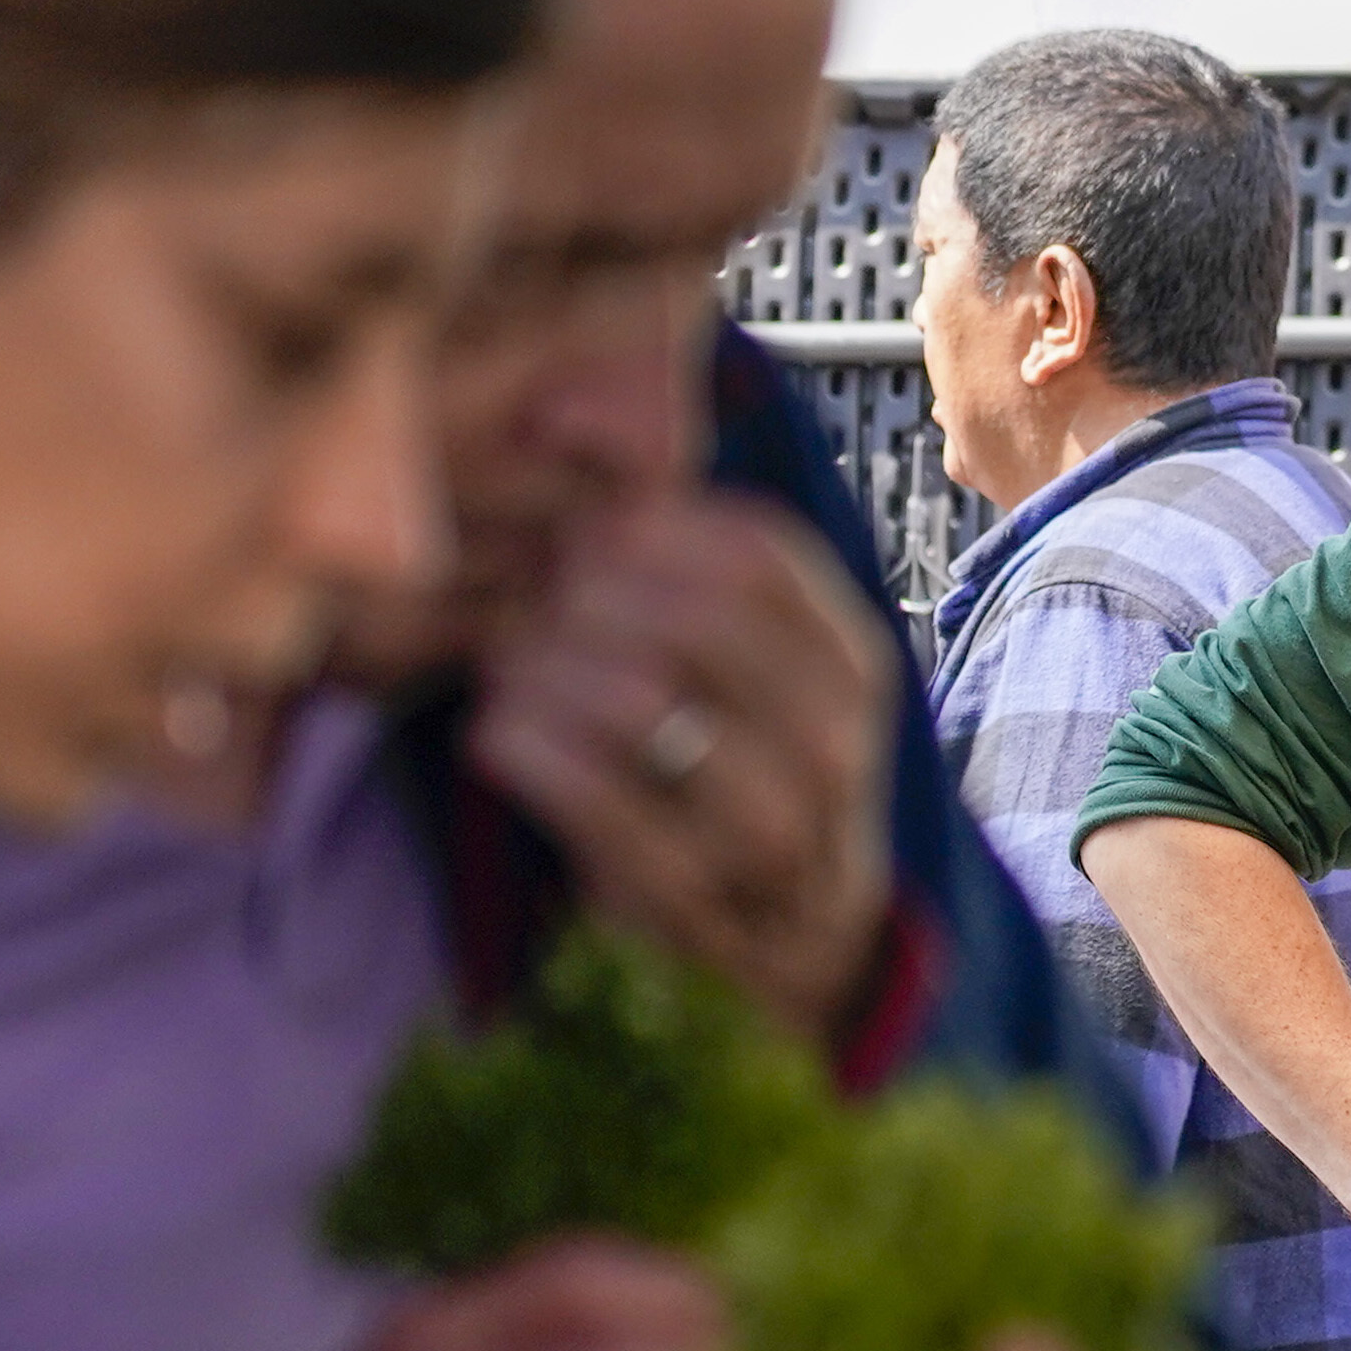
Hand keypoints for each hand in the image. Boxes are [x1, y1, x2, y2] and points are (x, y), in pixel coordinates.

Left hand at [474, 490, 899, 1047]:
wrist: (802, 938)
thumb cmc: (750, 768)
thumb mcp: (760, 665)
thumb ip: (688, 557)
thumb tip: (566, 411)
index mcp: (853, 667)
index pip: (759, 557)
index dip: (650, 525)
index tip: (585, 528)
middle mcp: (833, 746)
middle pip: (695, 624)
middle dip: (589, 597)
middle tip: (535, 598)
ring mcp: (772, 833)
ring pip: (646, 708)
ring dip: (549, 669)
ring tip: (509, 662)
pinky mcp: (696, 903)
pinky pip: (597, 803)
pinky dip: (531, 751)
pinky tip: (497, 732)